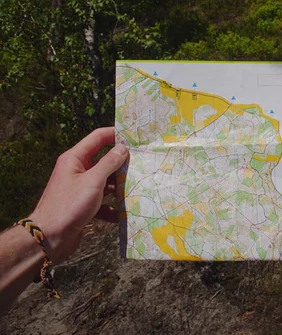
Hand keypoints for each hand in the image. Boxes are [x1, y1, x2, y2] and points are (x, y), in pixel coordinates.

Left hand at [29, 127, 128, 263]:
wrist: (49, 238)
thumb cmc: (69, 205)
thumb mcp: (93, 182)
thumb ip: (109, 163)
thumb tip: (123, 148)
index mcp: (75, 159)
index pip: (98, 138)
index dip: (115, 134)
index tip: (134, 136)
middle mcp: (76, 170)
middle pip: (103, 160)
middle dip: (121, 163)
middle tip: (141, 163)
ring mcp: (80, 188)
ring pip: (105, 181)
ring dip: (118, 186)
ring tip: (135, 188)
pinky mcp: (83, 204)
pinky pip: (102, 200)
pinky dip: (111, 206)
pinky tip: (120, 214)